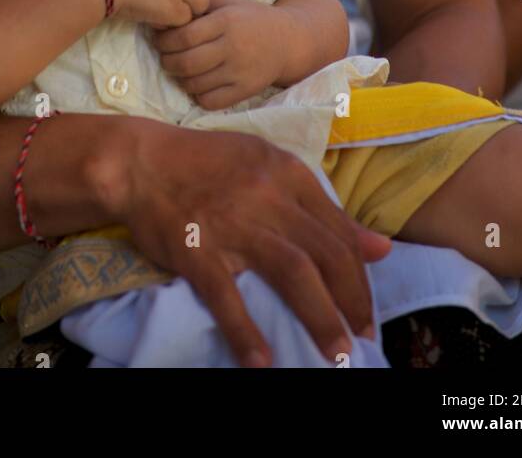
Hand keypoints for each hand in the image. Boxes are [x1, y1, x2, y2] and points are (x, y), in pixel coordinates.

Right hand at [96, 115, 391, 366]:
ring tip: (337, 353)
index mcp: (287, 173)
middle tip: (362, 338)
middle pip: (325, 253)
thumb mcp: (269, 167)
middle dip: (352, 301)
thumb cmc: (207, 164)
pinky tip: (262, 360)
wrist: (141, 161)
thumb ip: (321, 207)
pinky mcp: (197, 249)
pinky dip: (245, 330)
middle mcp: (267, 196)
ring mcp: (233, 223)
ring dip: (320, 317)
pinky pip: (227, 295)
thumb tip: (379, 247)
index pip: (338, 229)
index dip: (360, 274)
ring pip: (293, 272)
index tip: (366, 306)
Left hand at [153, 0, 292, 108]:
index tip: (160, 40)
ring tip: (181, 69)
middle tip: (165, 57)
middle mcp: (233, 47)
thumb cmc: (250, 18)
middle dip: (167, 61)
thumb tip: (165, 13)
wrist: (287, 41)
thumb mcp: (228, 2)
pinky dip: (198, 94)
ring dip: (180, 78)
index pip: (185, 36)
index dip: (165, 40)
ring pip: (194, 84)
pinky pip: (210, 101)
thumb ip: (199, 5)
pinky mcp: (245, 90)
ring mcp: (240, 71)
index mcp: (227, 21)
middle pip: (186, 62)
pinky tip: (199, 83)